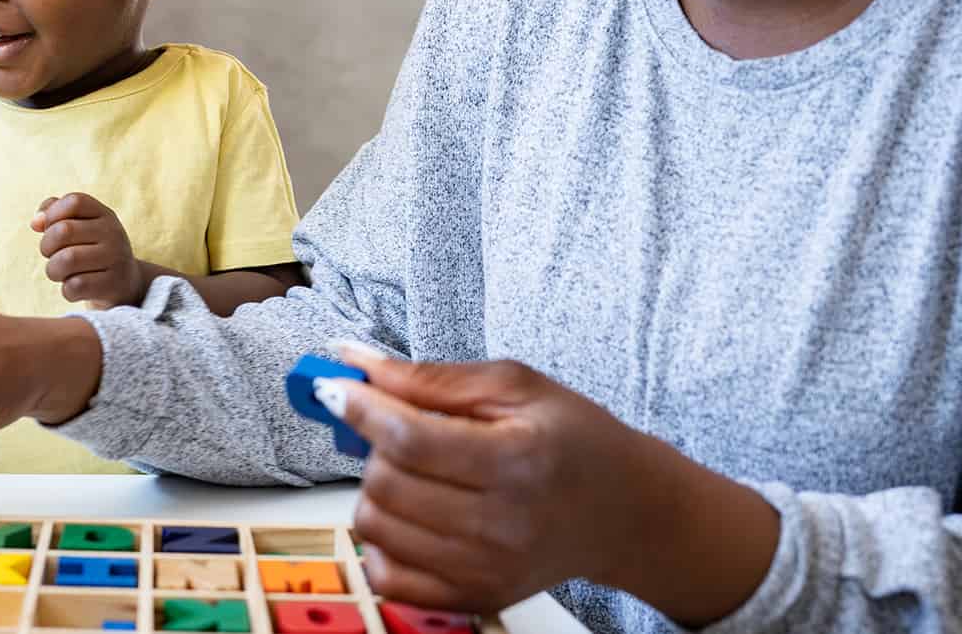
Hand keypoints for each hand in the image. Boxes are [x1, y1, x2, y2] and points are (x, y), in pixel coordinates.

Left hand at [31, 193, 149, 306]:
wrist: (126, 284)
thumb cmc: (91, 251)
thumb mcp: (80, 227)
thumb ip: (54, 214)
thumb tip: (36, 222)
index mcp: (104, 214)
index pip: (74, 201)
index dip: (52, 215)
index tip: (50, 229)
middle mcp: (113, 232)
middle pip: (63, 231)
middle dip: (46, 247)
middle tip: (51, 256)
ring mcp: (116, 258)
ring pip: (67, 260)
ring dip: (53, 270)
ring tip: (60, 273)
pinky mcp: (114, 284)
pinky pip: (75, 286)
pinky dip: (67, 290)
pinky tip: (75, 288)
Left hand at [321, 346, 777, 624]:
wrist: (624, 511)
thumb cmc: (574, 439)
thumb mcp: (514, 386)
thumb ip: (429, 377)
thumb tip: (353, 363)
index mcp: (517, 462)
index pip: (409, 439)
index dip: (360, 408)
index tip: (337, 388)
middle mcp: (502, 526)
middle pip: (386, 484)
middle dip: (375, 446)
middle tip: (400, 428)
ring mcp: (487, 571)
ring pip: (377, 528)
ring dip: (378, 490)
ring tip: (415, 472)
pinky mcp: (475, 598)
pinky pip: (388, 578)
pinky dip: (384, 542)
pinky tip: (412, 515)